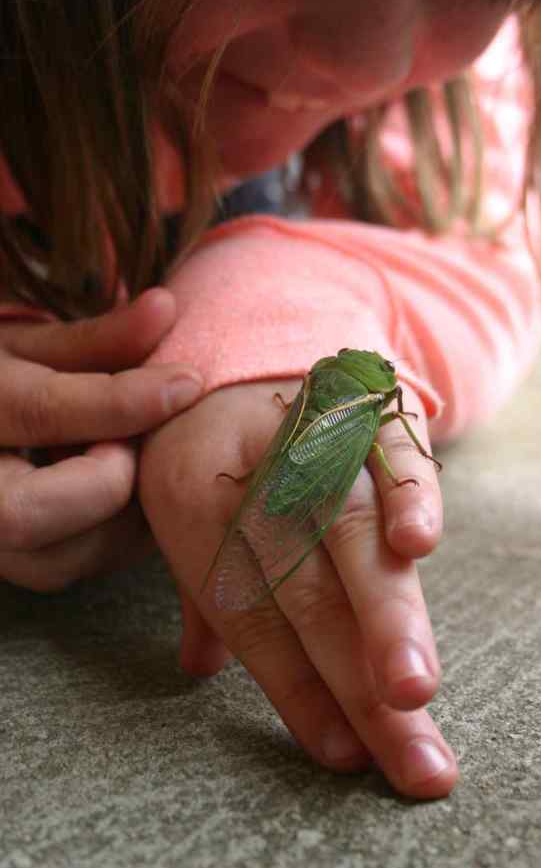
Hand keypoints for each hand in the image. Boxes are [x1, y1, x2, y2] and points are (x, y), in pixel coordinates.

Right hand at [0, 289, 204, 590]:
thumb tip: (166, 308)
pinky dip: (114, 535)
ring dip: (123, 515)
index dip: (123, 402)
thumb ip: (99, 339)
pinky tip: (127, 490)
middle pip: (27, 515)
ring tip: (140, 460)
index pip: (43, 412)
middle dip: (110, 479)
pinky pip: (67, 568)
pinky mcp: (7, 566)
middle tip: (143, 441)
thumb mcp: (31, 348)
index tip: (188, 382)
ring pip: (56, 559)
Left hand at [139, 378, 456, 799]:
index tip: (342, 753)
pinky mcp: (367, 402)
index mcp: (190, 494)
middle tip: (401, 751)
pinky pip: (390, 444)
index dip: (294, 684)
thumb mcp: (193, 508)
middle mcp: (248, 465)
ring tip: (415, 688)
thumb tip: (199, 668)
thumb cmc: (223, 455)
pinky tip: (419, 546)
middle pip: (302, 580)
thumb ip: (206, 590)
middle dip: (353, 674)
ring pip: (350, 526)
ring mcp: (310, 428)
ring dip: (388, 612)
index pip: (248, 609)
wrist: (257, 347)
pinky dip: (408, 491)